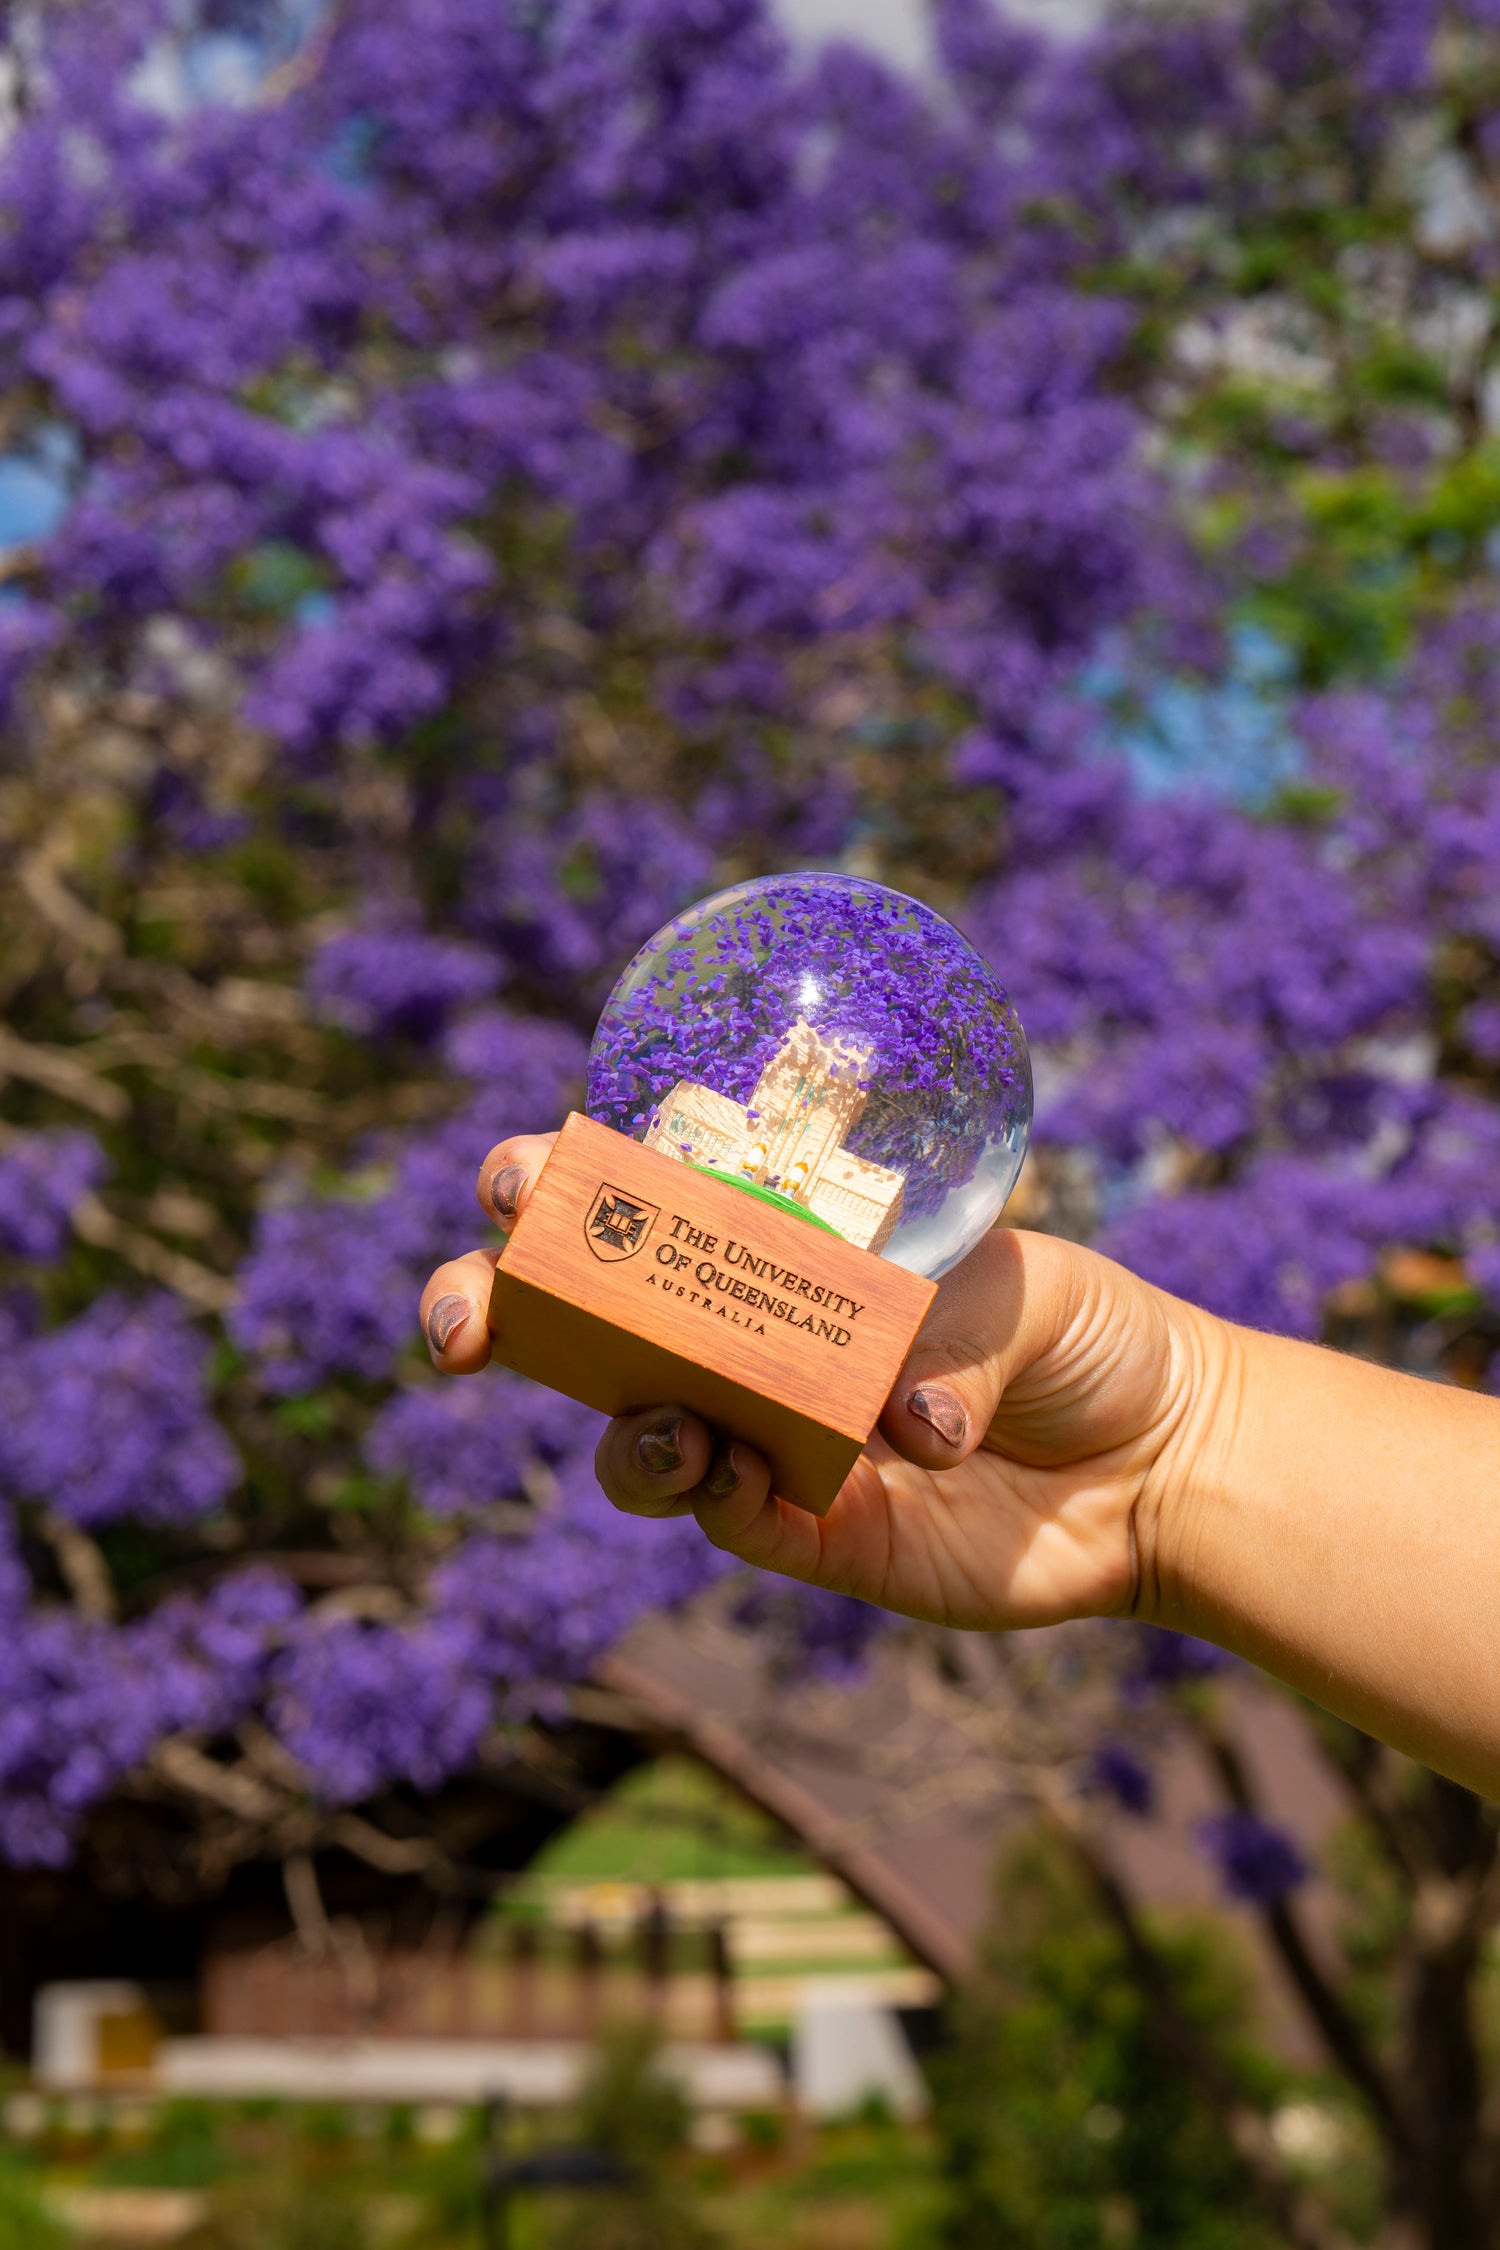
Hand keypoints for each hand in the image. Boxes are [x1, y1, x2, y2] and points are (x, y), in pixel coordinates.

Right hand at [419, 1132, 1222, 1632]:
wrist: (1166, 1459)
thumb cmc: (1087, 1331)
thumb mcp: (1028, 1288)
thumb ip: (951, 1334)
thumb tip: (905, 1423)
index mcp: (780, 1243)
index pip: (637, 1203)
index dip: (552, 1189)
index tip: (517, 1182)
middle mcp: (748, 1339)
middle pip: (584, 1325)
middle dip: (496, 1312)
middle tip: (468, 1323)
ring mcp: (767, 1438)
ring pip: (634, 1438)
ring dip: (619, 1431)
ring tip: (671, 1426)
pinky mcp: (811, 1534)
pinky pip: (728, 1520)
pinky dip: (718, 1499)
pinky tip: (745, 1474)